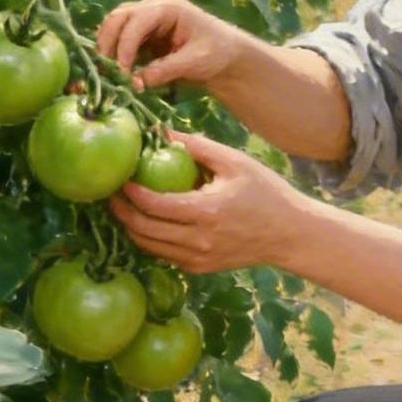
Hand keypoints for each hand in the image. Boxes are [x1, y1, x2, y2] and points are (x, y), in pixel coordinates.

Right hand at [95, 0, 249, 94]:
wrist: (226, 57)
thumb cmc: (217, 53)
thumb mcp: (194, 62)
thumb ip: (165, 70)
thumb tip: (135, 82)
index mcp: (167, 6)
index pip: (135, 21)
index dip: (124, 46)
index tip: (123, 72)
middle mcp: (152, 6)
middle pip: (117, 18)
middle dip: (109, 45)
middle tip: (109, 73)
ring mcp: (145, 17)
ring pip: (114, 27)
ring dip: (109, 50)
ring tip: (111, 75)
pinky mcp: (142, 32)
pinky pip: (120, 39)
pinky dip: (115, 54)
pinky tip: (118, 72)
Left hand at [107, 129, 305, 273]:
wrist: (291, 234)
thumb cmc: (265, 192)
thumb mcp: (234, 162)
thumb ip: (196, 147)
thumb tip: (161, 132)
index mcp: (207, 211)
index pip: (154, 205)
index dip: (131, 192)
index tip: (120, 178)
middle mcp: (199, 240)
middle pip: (143, 230)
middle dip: (121, 211)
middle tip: (111, 194)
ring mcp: (198, 258)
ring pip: (149, 247)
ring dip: (130, 228)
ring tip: (122, 209)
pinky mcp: (200, 268)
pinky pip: (164, 256)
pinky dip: (150, 240)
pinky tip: (146, 224)